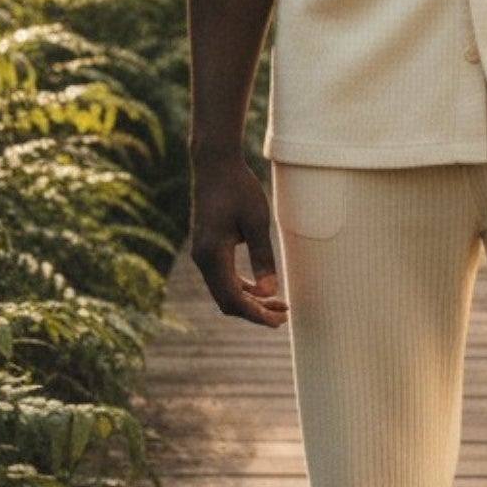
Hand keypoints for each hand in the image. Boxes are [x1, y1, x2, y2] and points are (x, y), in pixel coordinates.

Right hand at [189, 151, 289, 327]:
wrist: (215, 165)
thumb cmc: (238, 189)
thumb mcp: (257, 222)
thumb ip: (263, 258)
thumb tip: (270, 292)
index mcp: (213, 255)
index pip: (233, 298)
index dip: (256, 314)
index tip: (279, 320)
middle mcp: (202, 259)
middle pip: (227, 301)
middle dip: (254, 312)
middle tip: (283, 316)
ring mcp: (202, 255)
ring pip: (224, 291)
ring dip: (250, 301)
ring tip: (278, 304)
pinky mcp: (208, 249)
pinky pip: (223, 279)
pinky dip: (242, 288)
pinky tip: (262, 288)